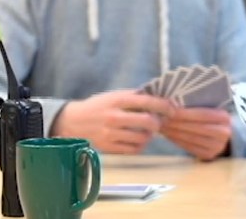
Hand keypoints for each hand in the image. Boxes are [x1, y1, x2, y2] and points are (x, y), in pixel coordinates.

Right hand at [53, 90, 174, 153]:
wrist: (73, 122)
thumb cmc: (98, 106)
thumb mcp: (114, 96)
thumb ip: (134, 97)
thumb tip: (159, 98)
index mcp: (117, 100)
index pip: (148, 102)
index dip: (164, 106)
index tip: (172, 108)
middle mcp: (115, 117)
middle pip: (148, 122)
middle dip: (159, 123)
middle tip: (160, 122)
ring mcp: (111, 134)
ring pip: (143, 138)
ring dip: (149, 135)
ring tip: (147, 131)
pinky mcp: (109, 147)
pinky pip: (134, 149)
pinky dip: (140, 145)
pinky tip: (138, 139)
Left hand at [160, 107, 231, 160]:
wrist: (222, 134)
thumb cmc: (211, 115)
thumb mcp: (210, 107)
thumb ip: (197, 104)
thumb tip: (173, 99)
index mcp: (224, 117)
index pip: (202, 115)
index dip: (184, 113)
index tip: (168, 109)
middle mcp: (223, 133)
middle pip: (195, 128)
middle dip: (175, 123)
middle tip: (159, 117)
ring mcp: (216, 146)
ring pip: (190, 138)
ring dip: (172, 132)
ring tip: (160, 125)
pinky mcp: (208, 155)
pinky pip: (188, 147)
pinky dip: (175, 140)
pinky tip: (167, 133)